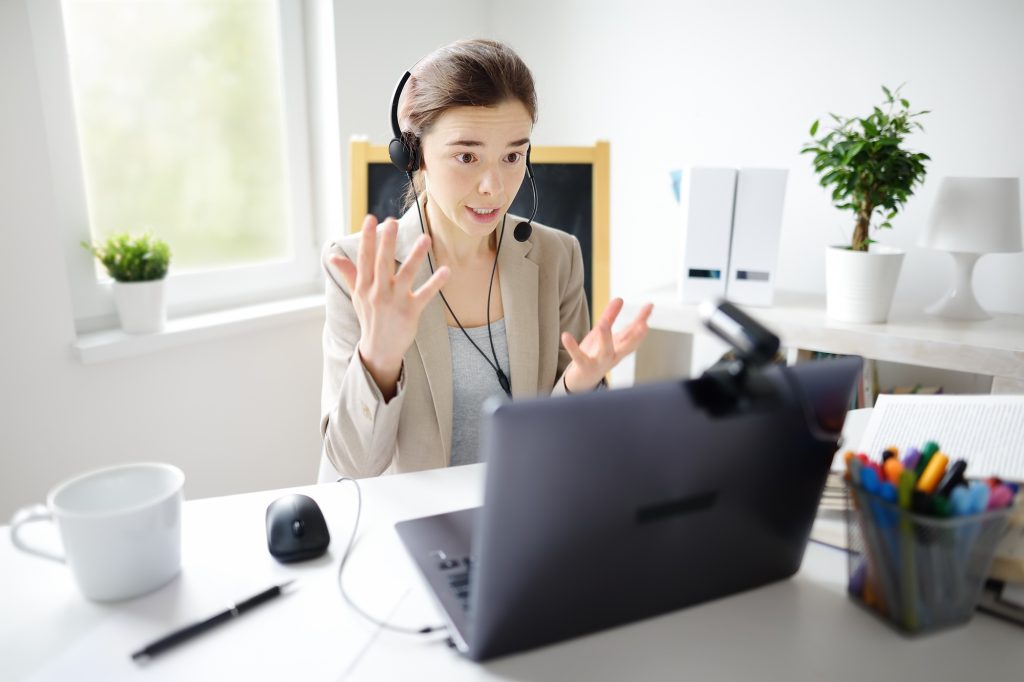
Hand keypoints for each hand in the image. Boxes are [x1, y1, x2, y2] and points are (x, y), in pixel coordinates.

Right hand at [329, 214, 449, 395]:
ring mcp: (394, 302)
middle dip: (386, 242)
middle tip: (392, 221)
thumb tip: (332, 256)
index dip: (368, 238)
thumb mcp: (357, 296)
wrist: (379, 349)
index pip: (364, 258)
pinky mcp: (410, 312)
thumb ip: (349, 273)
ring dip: (415, 256)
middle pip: (382, 263)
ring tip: (425, 238)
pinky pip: (425, 295)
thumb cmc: (369, 318)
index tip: (370, 218)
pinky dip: (436, 283)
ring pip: (405, 275)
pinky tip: (446, 270)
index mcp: (364, 286)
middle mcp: (377, 292)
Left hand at [561, 298, 653, 392]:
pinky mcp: (583, 366)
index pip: (633, 333)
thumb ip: (610, 317)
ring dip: (605, 339)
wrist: (582, 381)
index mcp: (619, 348)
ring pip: (605, 352)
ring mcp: (599, 363)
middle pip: (626, 346)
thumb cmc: (595, 355)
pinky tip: (566, 336)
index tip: (650, 306)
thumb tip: (620, 298)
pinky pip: (578, 357)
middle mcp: (613, 356)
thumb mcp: (602, 334)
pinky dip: (572, 347)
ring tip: (602, 324)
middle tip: (643, 325)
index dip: (642, 320)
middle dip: (636, 337)